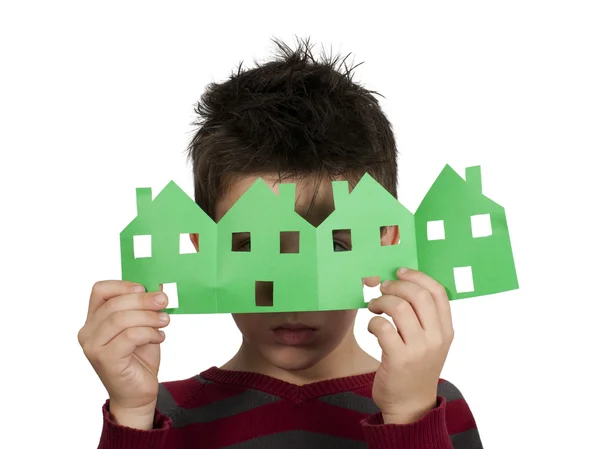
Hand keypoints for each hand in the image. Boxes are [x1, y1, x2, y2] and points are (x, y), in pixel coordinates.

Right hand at [77, 281, 169, 428]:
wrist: (137, 393)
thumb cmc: (139, 358)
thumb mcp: (144, 326)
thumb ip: (146, 307)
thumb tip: (160, 286)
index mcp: (94, 319)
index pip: (100, 291)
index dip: (123, 285)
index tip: (144, 288)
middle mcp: (88, 332)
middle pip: (114, 303)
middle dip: (143, 300)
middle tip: (163, 301)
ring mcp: (93, 347)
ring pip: (121, 319)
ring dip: (148, 317)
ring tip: (164, 321)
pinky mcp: (105, 359)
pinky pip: (129, 336)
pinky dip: (148, 333)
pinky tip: (159, 337)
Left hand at [368, 268, 453, 423]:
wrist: (411, 406)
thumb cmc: (416, 368)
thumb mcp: (430, 342)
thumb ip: (424, 317)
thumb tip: (403, 282)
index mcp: (446, 330)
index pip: (437, 291)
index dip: (417, 276)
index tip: (400, 272)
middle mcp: (436, 338)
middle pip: (417, 295)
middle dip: (395, 286)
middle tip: (382, 289)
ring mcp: (419, 349)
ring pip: (399, 307)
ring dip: (381, 302)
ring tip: (374, 307)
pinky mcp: (399, 359)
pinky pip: (382, 327)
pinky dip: (373, 322)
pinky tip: (372, 328)